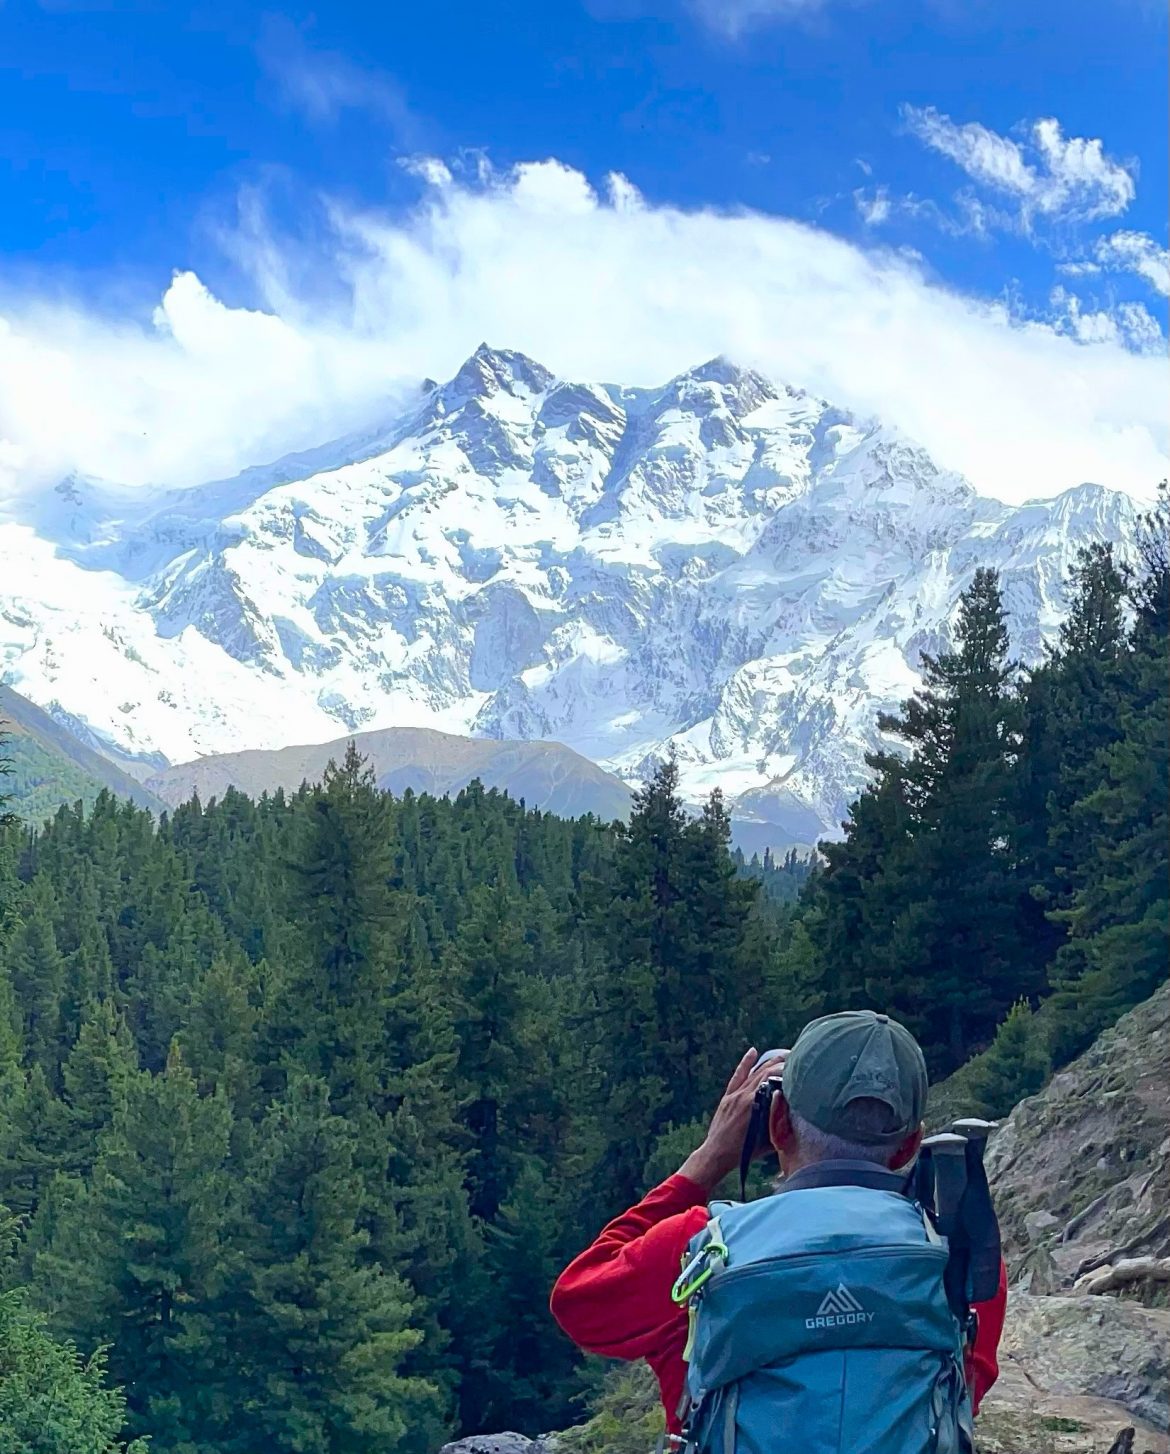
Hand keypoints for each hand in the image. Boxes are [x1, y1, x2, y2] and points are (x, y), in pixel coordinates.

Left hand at [678, 1048, 788, 1193]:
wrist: (717, 1154)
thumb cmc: (743, 1152)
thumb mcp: (768, 1140)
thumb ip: (780, 1125)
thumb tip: (796, 1114)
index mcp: (754, 1104)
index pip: (773, 1081)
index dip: (787, 1073)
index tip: (800, 1070)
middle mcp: (744, 1095)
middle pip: (765, 1073)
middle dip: (782, 1065)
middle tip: (797, 1060)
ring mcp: (735, 1095)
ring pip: (754, 1073)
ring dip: (769, 1062)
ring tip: (783, 1055)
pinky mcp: (728, 1096)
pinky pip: (738, 1076)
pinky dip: (746, 1063)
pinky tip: (753, 1051)